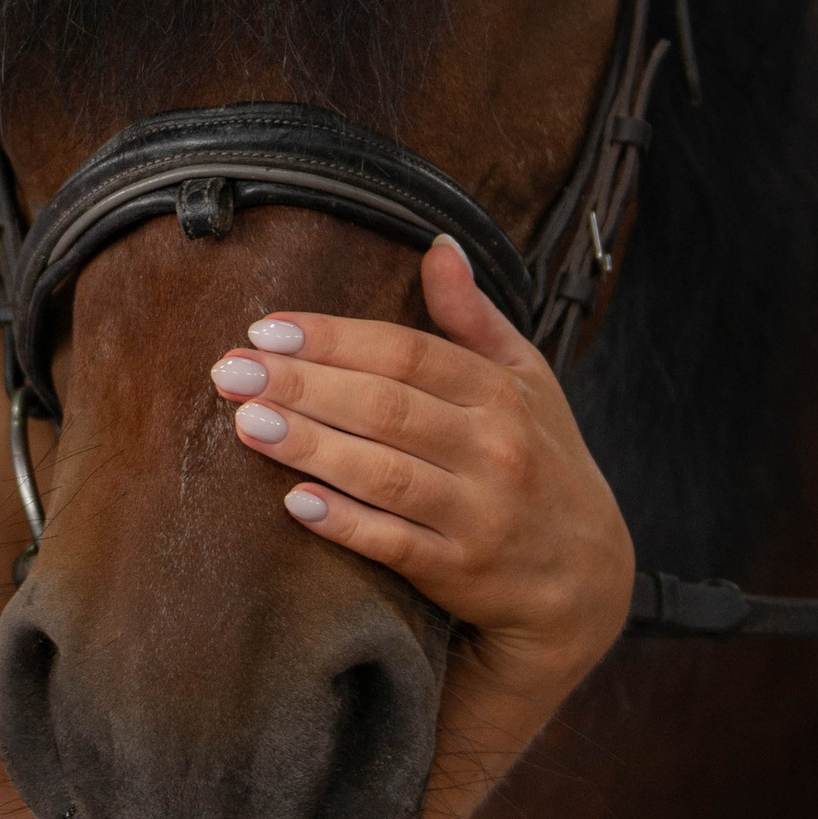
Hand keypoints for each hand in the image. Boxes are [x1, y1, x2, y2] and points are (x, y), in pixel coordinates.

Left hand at [207, 234, 634, 741]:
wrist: (585, 574)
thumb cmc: (542, 459)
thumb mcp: (526, 380)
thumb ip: (473, 317)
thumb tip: (439, 244)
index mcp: (499, 393)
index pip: (406, 353)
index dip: (334, 340)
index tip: (267, 330)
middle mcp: (493, 448)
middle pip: (386, 407)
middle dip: (302, 386)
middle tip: (231, 372)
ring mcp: (478, 513)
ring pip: (384, 473)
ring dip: (310, 446)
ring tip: (245, 423)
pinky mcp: (461, 571)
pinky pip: (396, 544)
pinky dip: (346, 522)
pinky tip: (295, 502)